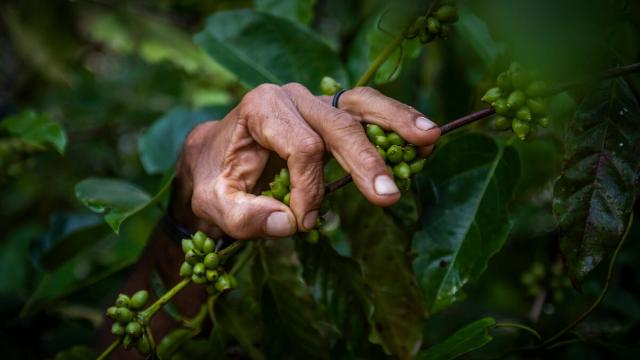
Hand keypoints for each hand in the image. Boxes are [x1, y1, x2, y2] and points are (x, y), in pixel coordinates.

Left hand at [173, 83, 439, 239]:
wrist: (217, 155)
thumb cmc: (217, 178)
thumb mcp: (214, 204)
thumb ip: (243, 217)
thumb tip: (289, 225)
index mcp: (260, 108)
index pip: (300, 147)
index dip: (308, 188)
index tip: (305, 222)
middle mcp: (292, 96)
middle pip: (337, 124)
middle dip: (364, 160)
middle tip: (388, 195)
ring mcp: (315, 101)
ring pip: (360, 105)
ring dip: (396, 124)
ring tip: (429, 138)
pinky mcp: (332, 113)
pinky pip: (366, 114)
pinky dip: (395, 124)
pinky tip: (423, 138)